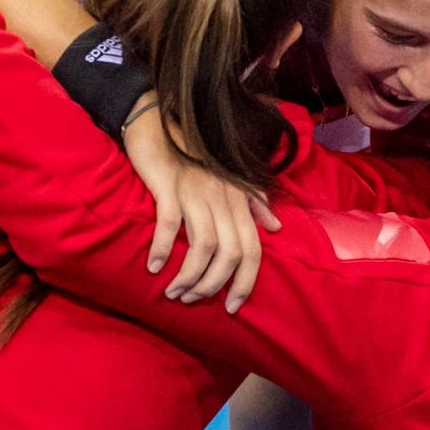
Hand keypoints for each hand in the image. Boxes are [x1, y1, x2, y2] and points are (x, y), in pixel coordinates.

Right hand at [122, 96, 280, 312]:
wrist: (161, 123)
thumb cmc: (195, 156)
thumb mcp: (231, 180)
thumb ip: (254, 204)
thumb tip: (276, 228)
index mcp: (238, 202)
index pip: (253, 250)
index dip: (245, 282)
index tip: (232, 306)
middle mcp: (223, 199)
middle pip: (231, 254)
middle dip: (214, 285)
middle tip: (192, 300)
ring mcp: (198, 192)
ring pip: (204, 245)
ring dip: (189, 275)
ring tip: (174, 292)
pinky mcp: (171, 186)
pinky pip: (171, 223)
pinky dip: (164, 248)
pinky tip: (153, 266)